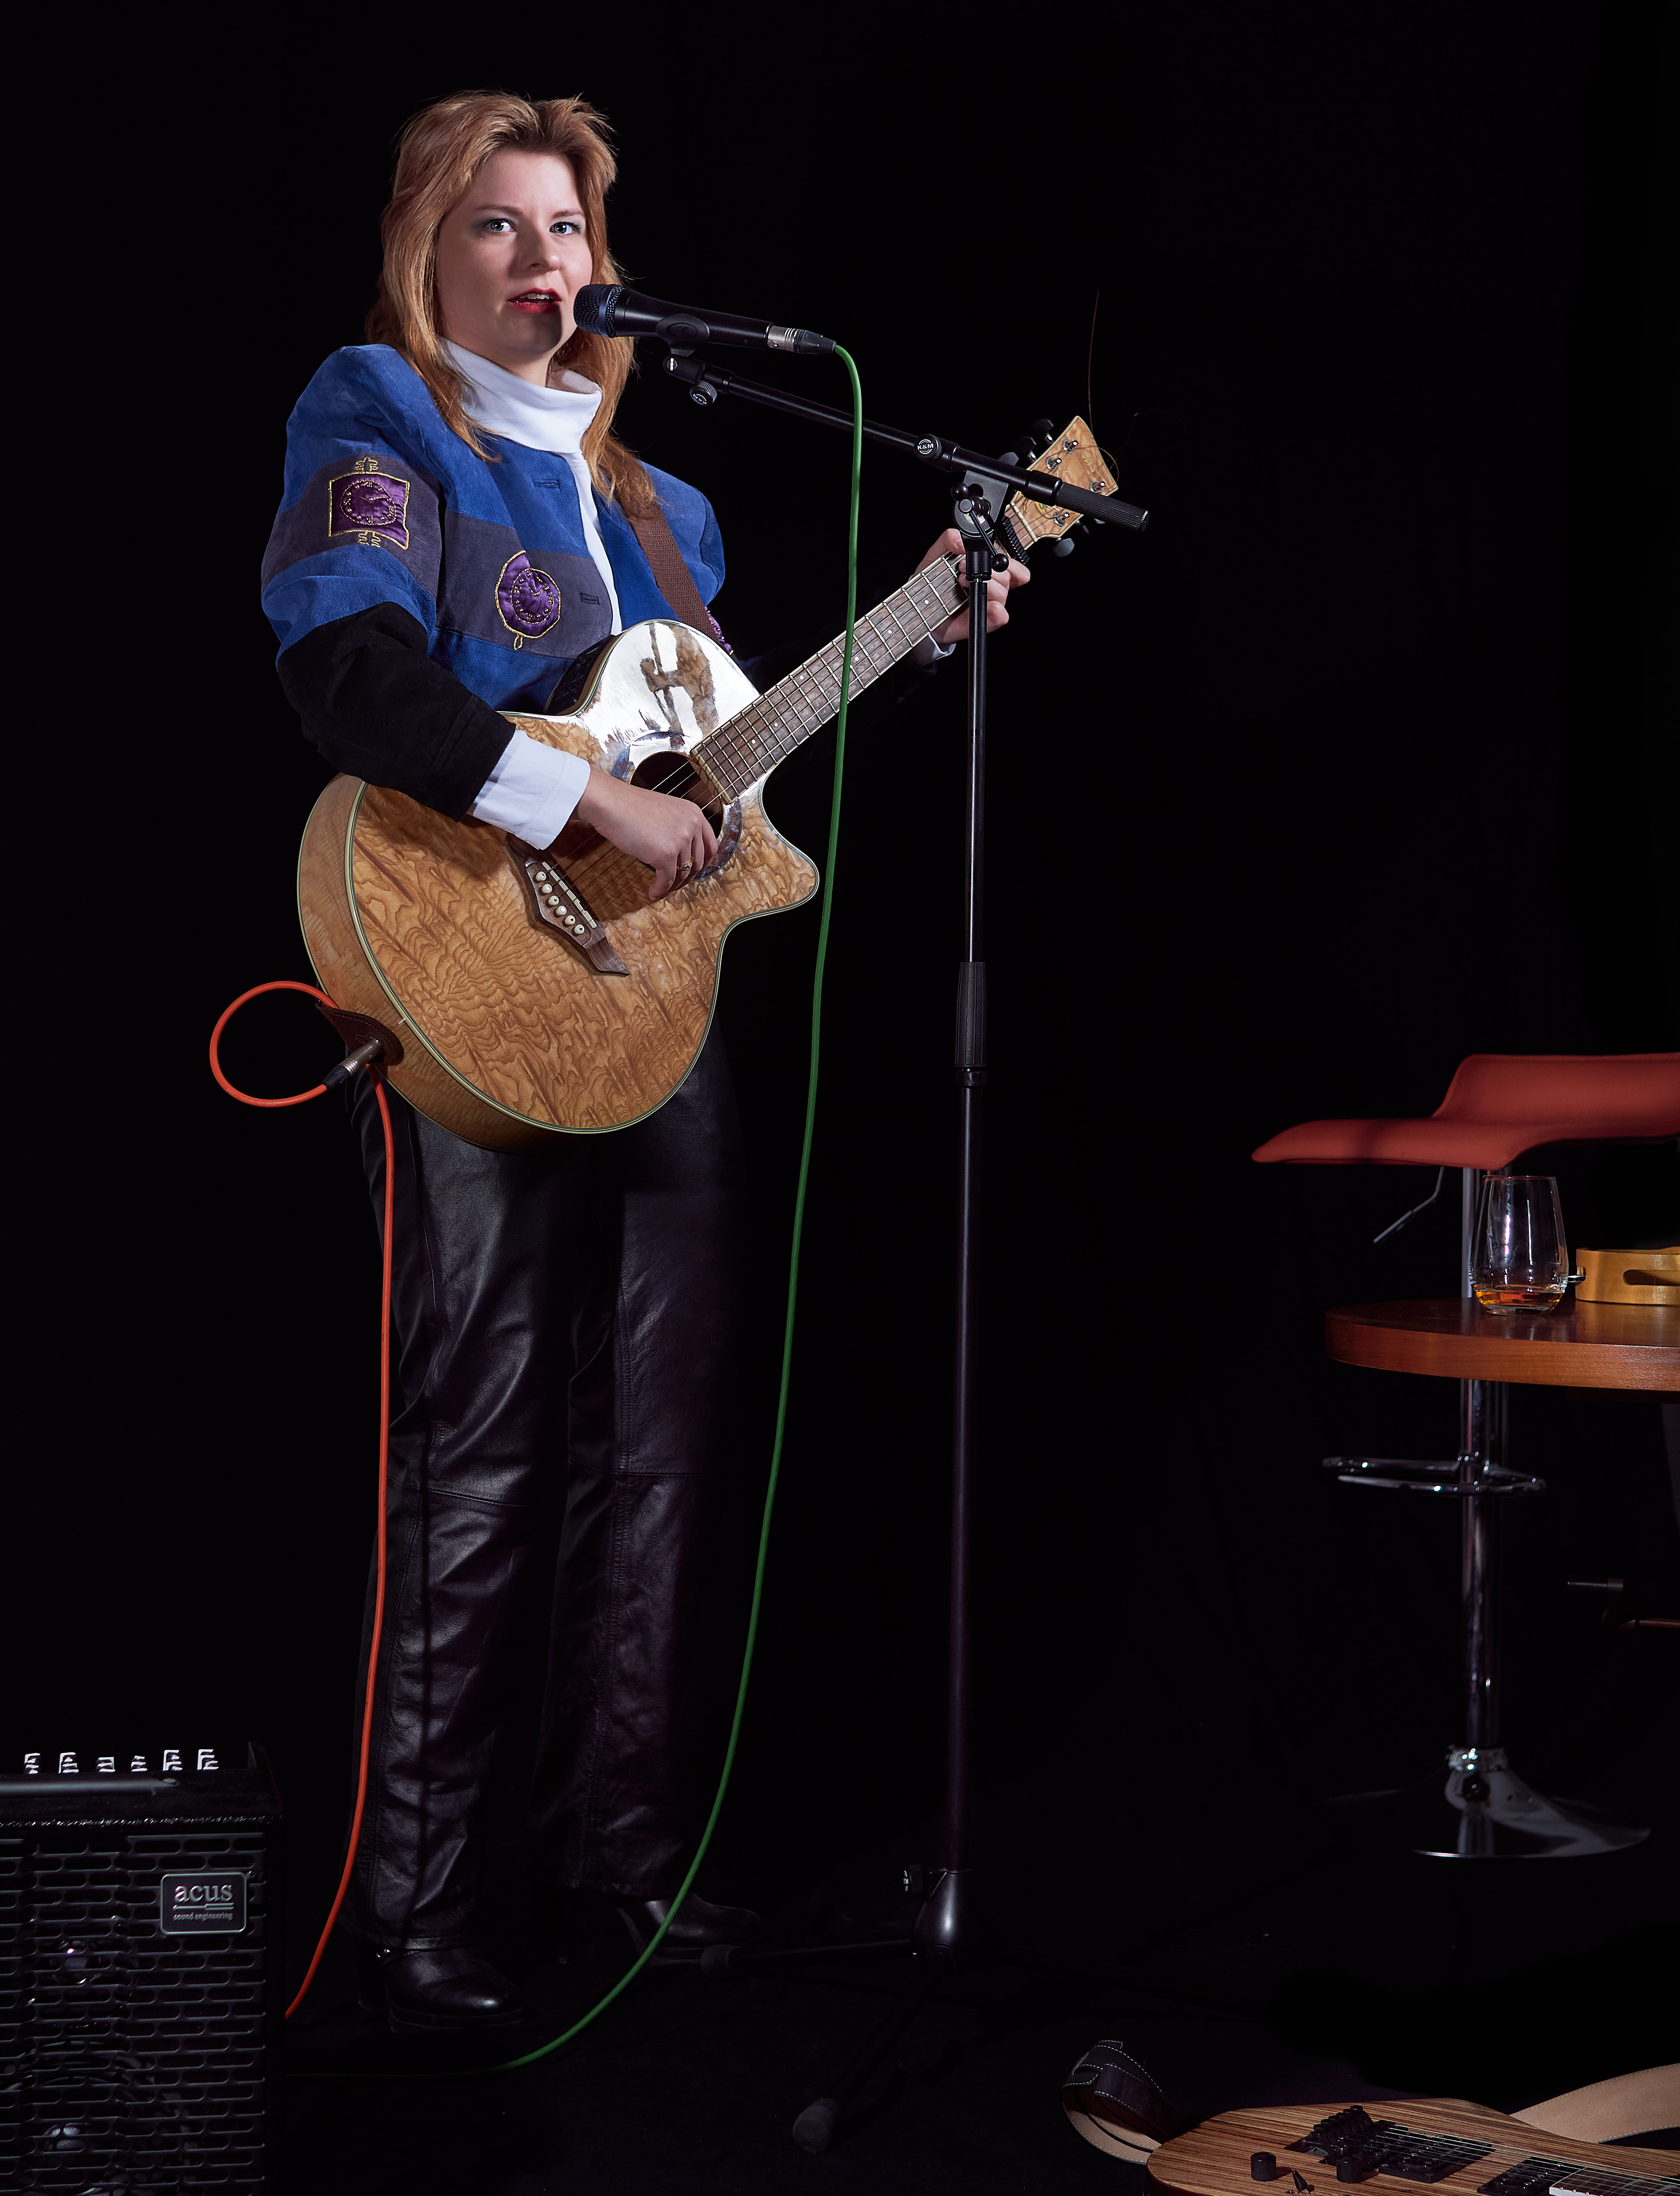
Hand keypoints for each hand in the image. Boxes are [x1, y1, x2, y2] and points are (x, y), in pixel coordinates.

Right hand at [568, 770, 717, 899]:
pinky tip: (653, 892)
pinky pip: (667, 880)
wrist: (612, 804)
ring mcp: (680, 841)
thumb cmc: (631, 806)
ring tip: (662, 888)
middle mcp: (692, 826)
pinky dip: (660, 890)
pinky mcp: (665, 855)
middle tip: (677, 883)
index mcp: (694, 814)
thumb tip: (681, 852)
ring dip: (673, 885)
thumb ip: (679, 827)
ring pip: (683, 873)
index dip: (705, 863)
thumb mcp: (666, 811)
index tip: (697, 871)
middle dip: (688, 877)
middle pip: (698, 862)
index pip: (711, 845)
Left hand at [916, 528, 1030, 645]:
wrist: (922, 608)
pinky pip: (1000, 616)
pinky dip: (995, 610)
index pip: (1013, 566)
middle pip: (1007, 577)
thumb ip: (948, 540)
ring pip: (1003, 593)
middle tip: (962, 569)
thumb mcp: (937, 555)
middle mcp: (993, 587)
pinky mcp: (983, 621)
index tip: (986, 557)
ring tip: (962, 582)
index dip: (1008, 561)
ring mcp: (989, 604)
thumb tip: (960, 540)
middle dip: (987, 570)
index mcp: (988, 571)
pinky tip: (984, 604)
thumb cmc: (933, 582)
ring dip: (986, 586)